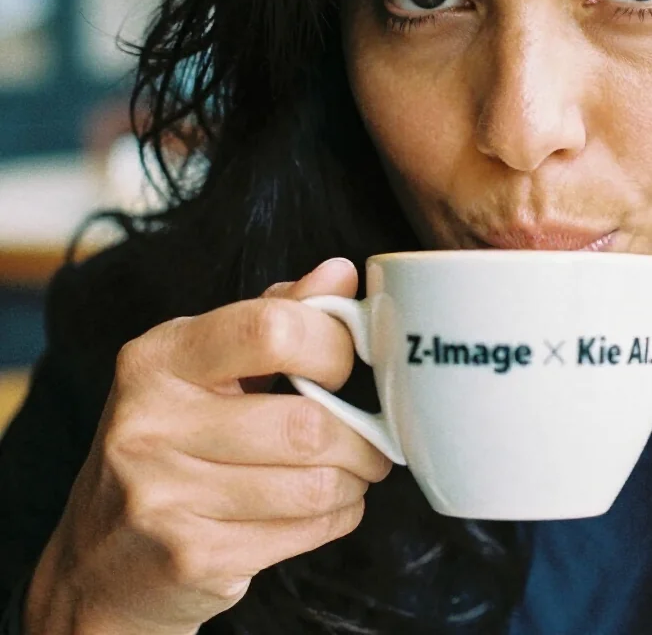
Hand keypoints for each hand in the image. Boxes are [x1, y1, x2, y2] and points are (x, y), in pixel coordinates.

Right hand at [23, 258, 391, 634]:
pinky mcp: (188, 558)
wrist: (100, 559)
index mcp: (158, 356)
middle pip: (304, 424)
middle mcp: (149, 422)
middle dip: (359, 435)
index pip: (271, 329)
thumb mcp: (205, 365)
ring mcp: (162, 496)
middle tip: (370, 438)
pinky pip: (302, 533)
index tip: (344, 365)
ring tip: (350, 473)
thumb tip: (341, 273)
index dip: (331, 346)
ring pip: (313, 485)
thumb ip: (274, 313)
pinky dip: (335, 519)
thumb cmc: (171, 441)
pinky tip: (324, 508)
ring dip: (353, 481)